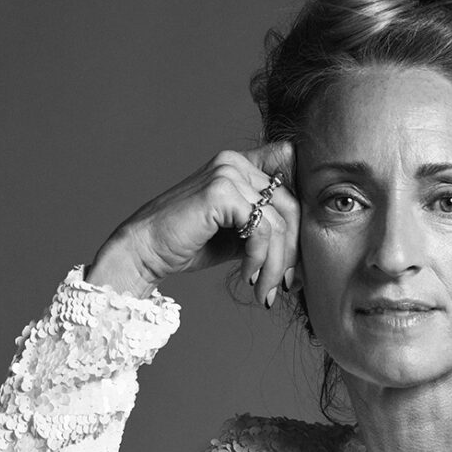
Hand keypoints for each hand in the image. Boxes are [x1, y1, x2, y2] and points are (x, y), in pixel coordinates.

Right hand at [86, 142, 297, 302]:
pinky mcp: (221, 191)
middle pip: (292, 206)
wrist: (146, 251)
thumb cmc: (190, 245)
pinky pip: (261, 229)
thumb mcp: (238, 235)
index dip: (302, 216)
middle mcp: (236, 162)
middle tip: (287, 285)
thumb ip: (266, 230)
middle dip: (293, 252)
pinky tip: (247, 276)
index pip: (292, 177)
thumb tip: (305, 252)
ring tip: (264, 290)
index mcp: (242, 165)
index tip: (296, 259)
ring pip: (279, 223)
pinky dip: (259, 259)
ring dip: (275, 265)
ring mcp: (228, 172)